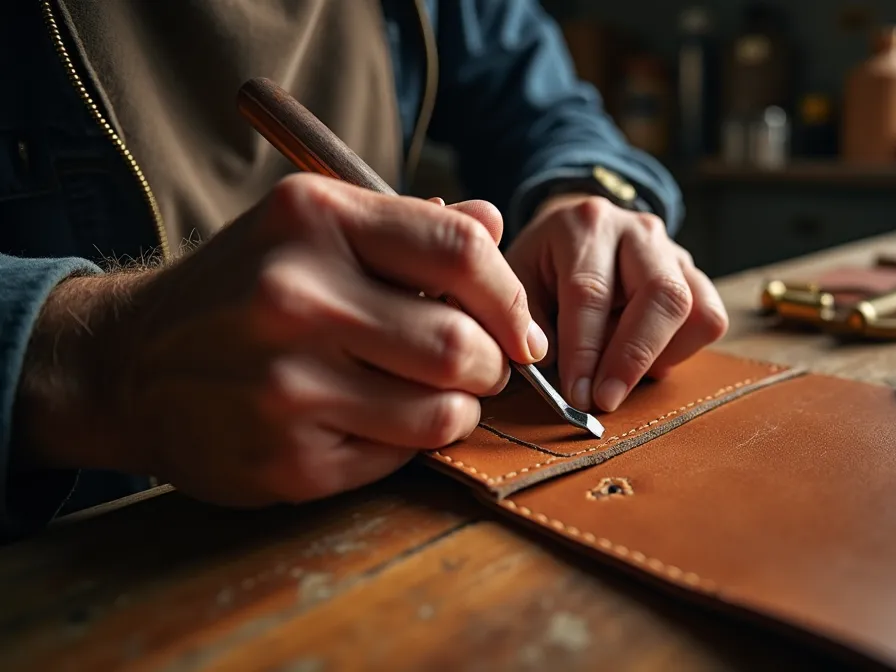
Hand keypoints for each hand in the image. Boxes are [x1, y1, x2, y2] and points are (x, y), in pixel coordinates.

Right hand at [15, 174, 544, 506]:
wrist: (130, 363)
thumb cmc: (245, 287)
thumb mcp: (316, 229)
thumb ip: (410, 227)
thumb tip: (494, 221)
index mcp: (314, 219)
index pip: (462, 252)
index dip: (511, 298)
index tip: (521, 328)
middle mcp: (295, 297)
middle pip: (461, 343)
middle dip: (492, 363)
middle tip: (480, 366)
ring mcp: (286, 384)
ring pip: (441, 412)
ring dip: (457, 408)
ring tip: (432, 394)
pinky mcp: (286, 458)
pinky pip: (399, 457)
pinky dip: (407, 443)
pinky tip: (372, 420)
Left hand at [505, 194, 728, 412]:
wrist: (579, 228)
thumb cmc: (545, 263)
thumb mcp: (518, 278)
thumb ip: (526, 320)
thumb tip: (549, 368)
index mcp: (586, 226)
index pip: (592, 292)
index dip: (585, 351)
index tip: (578, 395)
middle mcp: (638, 231)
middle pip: (661, 294)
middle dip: (634, 357)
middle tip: (607, 400)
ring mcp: (674, 252)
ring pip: (695, 309)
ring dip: (660, 356)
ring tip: (623, 374)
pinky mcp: (695, 275)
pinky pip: (708, 320)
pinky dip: (680, 351)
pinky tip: (646, 358)